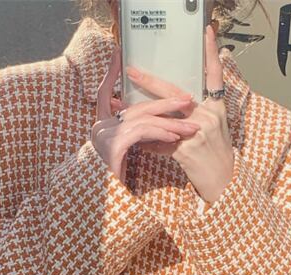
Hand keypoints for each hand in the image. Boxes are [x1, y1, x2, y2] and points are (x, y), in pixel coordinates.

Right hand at [91, 46, 201, 182]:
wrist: (104, 204)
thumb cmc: (115, 182)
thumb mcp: (123, 155)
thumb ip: (133, 138)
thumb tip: (156, 126)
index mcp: (101, 127)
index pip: (104, 95)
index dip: (110, 74)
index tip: (118, 54)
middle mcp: (99, 127)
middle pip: (135, 107)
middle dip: (164, 102)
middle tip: (188, 100)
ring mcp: (104, 135)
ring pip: (142, 119)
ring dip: (170, 121)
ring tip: (191, 127)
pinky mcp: (113, 146)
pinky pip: (142, 132)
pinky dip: (160, 132)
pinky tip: (175, 136)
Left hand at [129, 24, 234, 204]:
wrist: (224, 182)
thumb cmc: (218, 155)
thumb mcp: (214, 129)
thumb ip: (196, 114)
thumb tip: (173, 107)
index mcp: (216, 107)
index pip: (214, 74)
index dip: (211, 51)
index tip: (207, 31)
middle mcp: (207, 116)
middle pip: (174, 93)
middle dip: (150, 82)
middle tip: (132, 71)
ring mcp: (197, 132)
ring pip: (161, 119)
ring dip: (139, 116)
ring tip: (120, 110)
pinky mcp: (186, 151)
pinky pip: (159, 143)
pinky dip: (147, 144)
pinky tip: (136, 143)